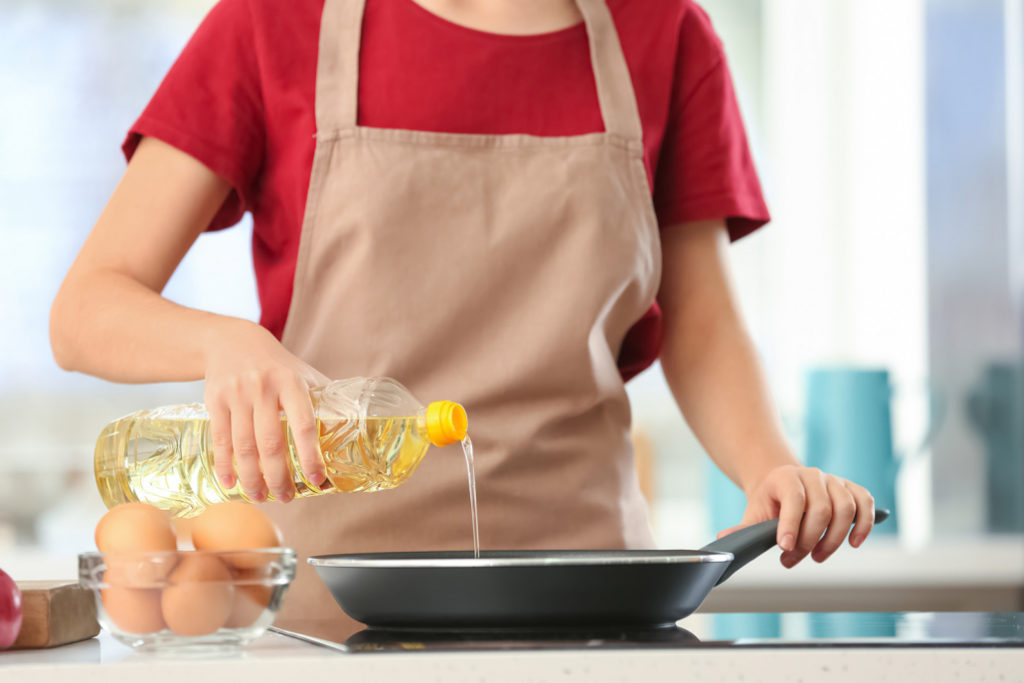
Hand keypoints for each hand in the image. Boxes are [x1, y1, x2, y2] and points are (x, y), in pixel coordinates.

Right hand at [202, 319, 329, 502]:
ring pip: (244, 446)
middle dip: (279, 477)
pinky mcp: (215, 400)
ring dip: (252, 478)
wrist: (231, 340)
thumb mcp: (303, 373)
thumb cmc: (276, 364)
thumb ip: (324, 399)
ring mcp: (237, 394)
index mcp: (292, 382)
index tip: (316, 479)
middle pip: (270, 443)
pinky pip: (220, 439)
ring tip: (260, 497)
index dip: (310, 455)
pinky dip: (225, 465)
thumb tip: (355, 428)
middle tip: (286, 498)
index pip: (304, 424)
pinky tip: (230, 483)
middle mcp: (263, 387)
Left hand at [717, 465, 875, 567]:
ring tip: (817, 557)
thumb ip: (743, 528)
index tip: (785, 548)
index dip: (791, 525)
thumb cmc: (769, 501)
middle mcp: (813, 475)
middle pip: (822, 509)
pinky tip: (854, 542)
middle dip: (810, 540)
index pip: (794, 500)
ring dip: (834, 539)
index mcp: (786, 478)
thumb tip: (724, 539)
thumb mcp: (754, 512)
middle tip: (795, 559)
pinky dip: (864, 523)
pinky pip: (865, 503)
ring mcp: (834, 481)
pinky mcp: (851, 489)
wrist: (782, 483)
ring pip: (845, 508)